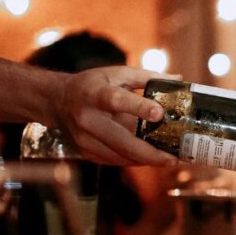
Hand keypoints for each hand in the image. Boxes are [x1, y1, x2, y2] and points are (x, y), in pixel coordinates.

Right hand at [55, 66, 178, 165]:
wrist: (57, 101)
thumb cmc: (93, 85)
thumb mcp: (116, 74)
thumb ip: (147, 77)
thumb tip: (178, 79)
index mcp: (95, 93)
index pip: (116, 100)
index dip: (138, 107)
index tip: (159, 114)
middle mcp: (87, 118)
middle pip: (122, 140)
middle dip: (150, 153)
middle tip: (174, 158)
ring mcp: (84, 138)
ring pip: (120, 155)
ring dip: (146, 160)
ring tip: (168, 161)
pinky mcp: (85, 152)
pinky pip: (114, 160)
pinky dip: (134, 161)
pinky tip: (150, 160)